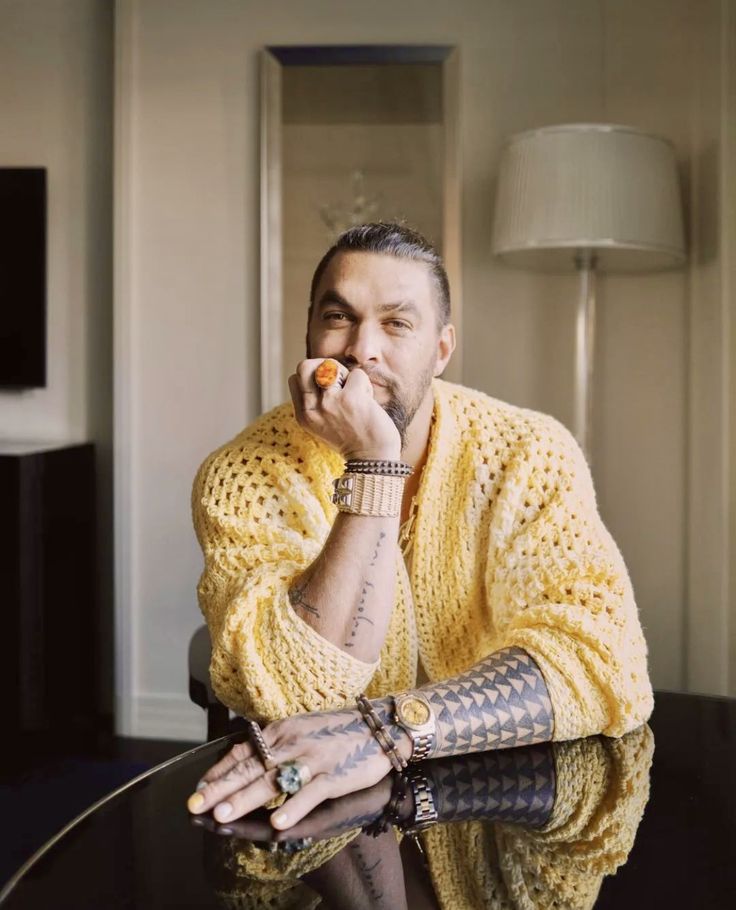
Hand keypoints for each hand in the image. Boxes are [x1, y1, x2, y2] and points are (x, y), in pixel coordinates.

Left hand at [187, 706, 409, 830]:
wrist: (380, 727)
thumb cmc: (339, 730)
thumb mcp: (302, 728)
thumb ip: (276, 743)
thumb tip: (247, 752)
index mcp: (282, 730)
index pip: (244, 751)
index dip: (220, 770)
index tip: (198, 787)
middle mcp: (293, 743)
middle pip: (251, 768)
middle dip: (220, 788)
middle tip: (195, 804)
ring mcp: (313, 759)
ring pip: (273, 782)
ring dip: (246, 799)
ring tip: (223, 814)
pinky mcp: (334, 775)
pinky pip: (309, 794)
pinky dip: (292, 807)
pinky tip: (277, 823)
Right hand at [288, 359, 400, 459]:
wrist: (372, 460)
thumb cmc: (353, 439)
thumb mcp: (324, 424)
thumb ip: (317, 402)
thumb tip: (324, 371)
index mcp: (303, 415)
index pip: (295, 378)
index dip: (313, 377)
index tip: (329, 392)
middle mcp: (312, 409)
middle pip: (305, 366)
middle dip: (324, 367)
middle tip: (340, 385)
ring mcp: (330, 403)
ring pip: (329, 364)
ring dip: (345, 375)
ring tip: (354, 393)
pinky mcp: (350, 399)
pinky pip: (357, 374)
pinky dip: (365, 385)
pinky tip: (367, 402)